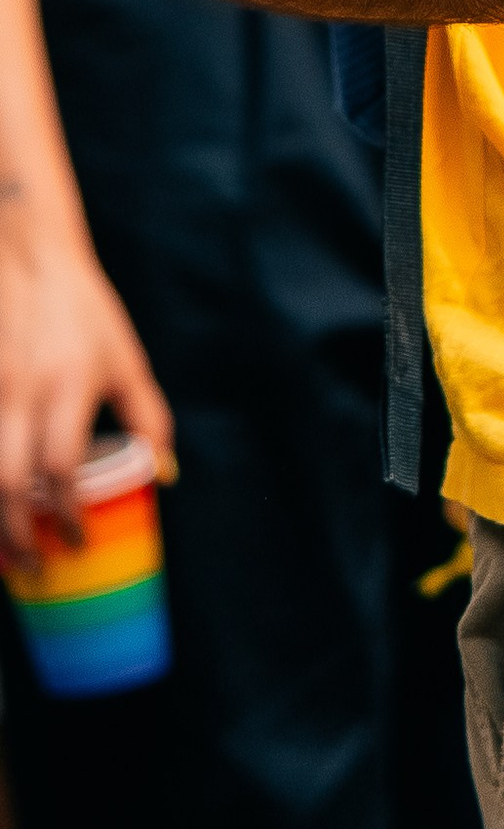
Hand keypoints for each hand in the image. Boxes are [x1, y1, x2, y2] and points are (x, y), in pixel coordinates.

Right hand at [0, 197, 170, 551]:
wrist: (27, 259)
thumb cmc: (84, 314)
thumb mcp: (126, 361)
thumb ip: (148, 418)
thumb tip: (163, 476)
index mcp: (68, 386)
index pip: (60, 468)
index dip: (67, 514)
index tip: (79, 542)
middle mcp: (21, 392)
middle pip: (7, 483)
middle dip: (19, 536)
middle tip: (37, 569)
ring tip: (6, 560)